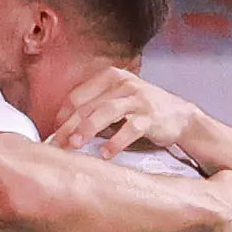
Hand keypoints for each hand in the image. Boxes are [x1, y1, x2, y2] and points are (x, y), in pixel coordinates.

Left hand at [50, 67, 201, 158]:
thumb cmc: (141, 110)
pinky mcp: (151, 117)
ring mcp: (138, 99)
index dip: (62, 115)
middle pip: (88, 105)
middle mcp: (124, 84)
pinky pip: (130, 128)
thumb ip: (94, 108)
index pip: (78, 95)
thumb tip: (63, 129)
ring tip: (75, 145)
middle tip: (57, 144)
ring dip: (88, 129)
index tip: (52, 133)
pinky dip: (116, 142)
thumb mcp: (117, 100)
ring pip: (107, 112)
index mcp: (111, 77)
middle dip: (69, 125)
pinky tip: (106, 154)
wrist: (179, 115)